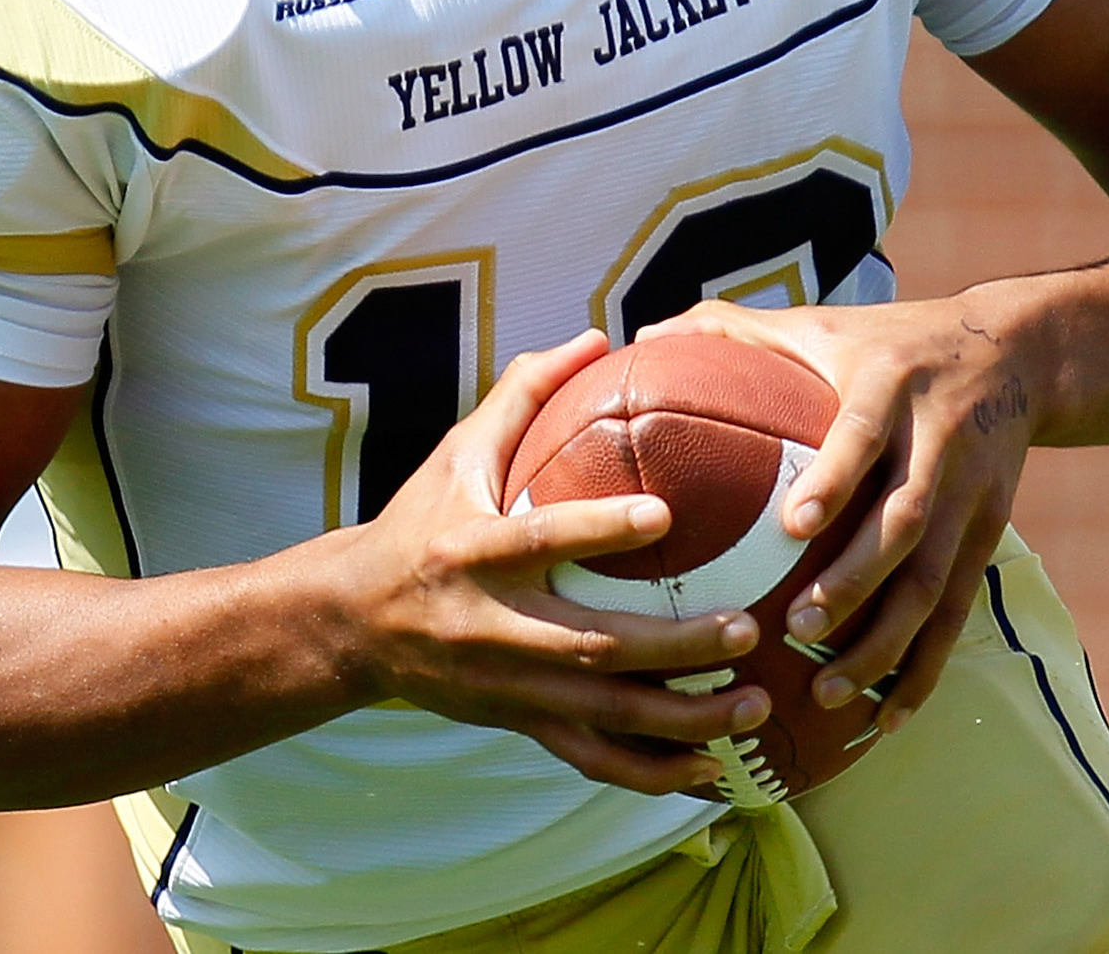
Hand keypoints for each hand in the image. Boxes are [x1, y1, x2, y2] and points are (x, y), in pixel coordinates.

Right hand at [331, 330, 769, 794]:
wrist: (354, 625)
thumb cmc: (418, 524)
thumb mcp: (456, 455)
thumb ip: (522, 396)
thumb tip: (594, 335)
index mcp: (472, 552)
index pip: (540, 541)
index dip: (599, 530)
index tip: (666, 517)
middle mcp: (492, 628)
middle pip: (592, 648)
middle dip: (675, 646)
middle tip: (748, 628)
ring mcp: (509, 688)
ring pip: (604, 717)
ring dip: (684, 719)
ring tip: (754, 700)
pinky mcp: (519, 725)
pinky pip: (592, 760)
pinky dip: (652, 773)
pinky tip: (712, 770)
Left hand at [640, 293, 1039, 734]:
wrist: (1016, 354)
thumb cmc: (888, 340)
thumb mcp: (823, 322)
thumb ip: (735, 330)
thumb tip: (643, 335)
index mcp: (890, 387)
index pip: (864, 435)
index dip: (835, 481)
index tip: (791, 528)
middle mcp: (939, 444)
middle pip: (905, 523)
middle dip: (856, 582)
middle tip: (796, 628)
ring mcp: (971, 498)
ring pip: (935, 581)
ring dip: (886, 642)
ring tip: (828, 690)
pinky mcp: (987, 537)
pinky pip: (957, 613)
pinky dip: (924, 668)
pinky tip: (885, 717)